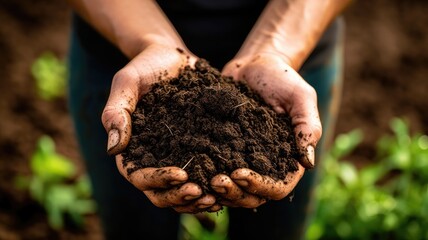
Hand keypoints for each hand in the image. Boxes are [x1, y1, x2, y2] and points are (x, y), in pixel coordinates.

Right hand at [101, 44, 219, 212]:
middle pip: (161, 193)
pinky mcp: (197, 149)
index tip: (181, 175)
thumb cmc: (145, 67)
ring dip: (197, 200)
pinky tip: (229, 184)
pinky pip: (203, 175)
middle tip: (203, 193)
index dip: (159, 181)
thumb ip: (116, 112)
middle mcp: (154, 158)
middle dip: (180, 197)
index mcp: (133, 148)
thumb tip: (113, 149)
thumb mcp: (126, 83)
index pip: (139, 177)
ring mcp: (176, 156)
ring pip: (182, 191)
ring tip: (218, 196)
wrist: (172, 56)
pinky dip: (212, 186)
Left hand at [211, 52, 320, 206]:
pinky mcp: (224, 150)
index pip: (278, 188)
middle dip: (234, 194)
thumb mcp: (301, 97)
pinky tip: (191, 173)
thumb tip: (308, 162)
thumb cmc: (281, 78)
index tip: (239, 174)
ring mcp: (243, 160)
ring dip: (218, 191)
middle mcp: (265, 165)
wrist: (254, 64)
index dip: (260, 187)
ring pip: (232, 190)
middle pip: (252, 197)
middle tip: (215, 181)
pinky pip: (214, 171)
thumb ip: (307, 126)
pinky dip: (204, 178)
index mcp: (287, 159)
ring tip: (201, 180)